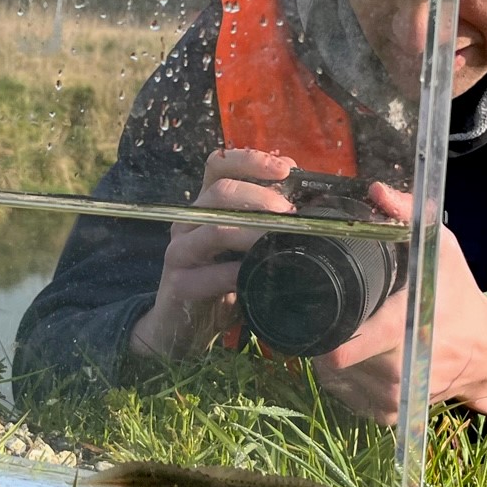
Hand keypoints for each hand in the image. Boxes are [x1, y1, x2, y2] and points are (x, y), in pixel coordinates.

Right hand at [128, 148, 295, 359]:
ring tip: (279, 240)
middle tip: (290, 213)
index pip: (220, 164)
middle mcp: (189, 222)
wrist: (186, 327)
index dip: (250, 159)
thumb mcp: (248, 248)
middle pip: (219, 191)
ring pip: (213, 227)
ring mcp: (179, 251)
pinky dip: (236, 273)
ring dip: (252, 231)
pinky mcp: (179, 283)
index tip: (286, 169)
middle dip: (260, 197)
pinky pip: (208, 273)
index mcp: (207, 206)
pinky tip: (256, 277)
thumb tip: (307, 201)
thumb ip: (267, 223)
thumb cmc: (226, 283)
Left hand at [310, 183, 486, 429]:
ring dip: (329, 361)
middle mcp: (396, 371)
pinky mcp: (390, 414)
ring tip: (338, 333)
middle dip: (321, 337)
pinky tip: (353, 359)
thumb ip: (407, 216)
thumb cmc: (458, 295)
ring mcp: (393, 398)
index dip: (321, 335)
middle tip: (323, 314)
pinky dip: (344, 382)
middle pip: (333, 361)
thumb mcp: (440, 248)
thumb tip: (374, 190)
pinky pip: (348, 399)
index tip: (308, 316)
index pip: (345, 348)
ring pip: (335, 382)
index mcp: (403, 330)